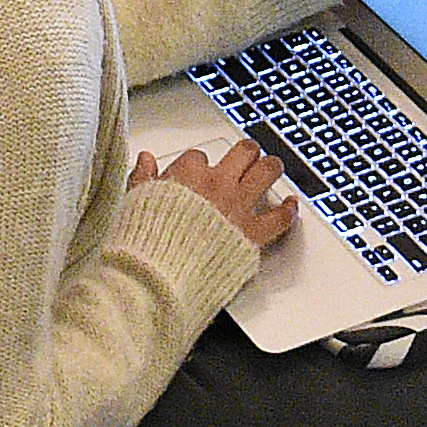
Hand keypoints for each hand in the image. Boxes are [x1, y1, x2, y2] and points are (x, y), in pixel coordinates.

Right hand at [132, 140, 300, 250]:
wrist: (161, 274)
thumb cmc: (147, 243)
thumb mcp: (134, 203)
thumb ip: (142, 178)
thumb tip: (144, 160)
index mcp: (187, 176)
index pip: (199, 157)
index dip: (200, 164)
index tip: (200, 171)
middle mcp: (217, 185)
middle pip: (242, 153)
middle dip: (246, 153)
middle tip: (249, 156)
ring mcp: (238, 208)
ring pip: (266, 172)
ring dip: (271, 167)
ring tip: (273, 167)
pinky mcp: (251, 235)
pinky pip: (280, 217)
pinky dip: (289, 210)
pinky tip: (292, 204)